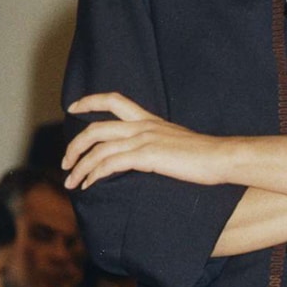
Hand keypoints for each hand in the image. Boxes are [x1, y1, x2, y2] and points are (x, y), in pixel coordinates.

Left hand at [63, 94, 221, 190]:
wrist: (220, 157)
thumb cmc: (204, 156)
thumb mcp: (176, 143)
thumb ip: (157, 145)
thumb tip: (146, 157)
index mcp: (149, 120)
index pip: (114, 101)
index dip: (89, 101)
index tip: (73, 107)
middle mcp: (142, 126)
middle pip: (96, 129)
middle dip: (75, 146)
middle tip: (66, 163)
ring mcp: (143, 140)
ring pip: (98, 149)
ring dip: (80, 167)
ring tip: (71, 182)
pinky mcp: (146, 156)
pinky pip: (110, 164)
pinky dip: (95, 175)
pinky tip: (89, 185)